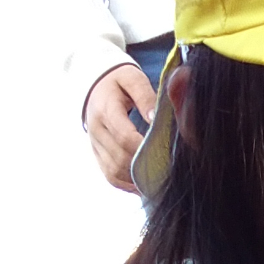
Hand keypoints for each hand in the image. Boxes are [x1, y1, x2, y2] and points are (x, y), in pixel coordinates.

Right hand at [83, 62, 156, 192]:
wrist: (95, 84)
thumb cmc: (119, 81)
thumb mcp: (133, 80)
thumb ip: (146, 97)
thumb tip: (155, 120)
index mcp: (105, 110)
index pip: (125, 137)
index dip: (145, 149)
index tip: (166, 154)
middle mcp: (96, 131)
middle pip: (120, 159)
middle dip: (144, 167)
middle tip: (169, 171)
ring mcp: (95, 145)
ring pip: (114, 172)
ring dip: (136, 180)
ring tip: (159, 180)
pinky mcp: (97, 154)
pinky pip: (110, 176)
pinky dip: (127, 184)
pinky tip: (144, 184)